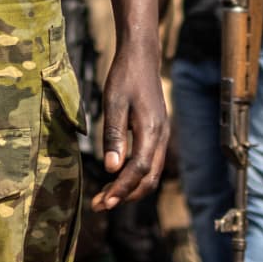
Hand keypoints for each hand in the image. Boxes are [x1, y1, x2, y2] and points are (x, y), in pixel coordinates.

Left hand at [91, 41, 167, 211]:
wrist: (142, 56)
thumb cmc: (125, 76)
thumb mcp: (114, 103)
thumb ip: (114, 136)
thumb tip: (111, 168)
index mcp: (152, 130)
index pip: (138, 170)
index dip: (121, 189)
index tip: (103, 202)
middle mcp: (161, 137)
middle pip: (149, 179)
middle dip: (125, 195)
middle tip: (100, 205)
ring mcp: (162, 135)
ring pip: (151, 173)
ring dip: (130, 188)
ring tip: (105, 196)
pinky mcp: (157, 133)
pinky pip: (150, 162)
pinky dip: (135, 176)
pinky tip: (116, 177)